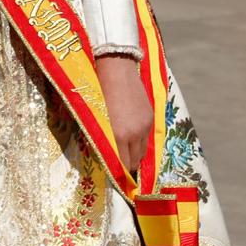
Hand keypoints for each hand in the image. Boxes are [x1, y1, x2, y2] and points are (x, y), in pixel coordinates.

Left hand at [98, 54, 154, 174]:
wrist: (116, 68)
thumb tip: (102, 154)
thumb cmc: (97, 91)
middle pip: (134, 162)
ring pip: (143, 152)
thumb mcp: (94, 118)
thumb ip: (99, 138)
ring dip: (134, 155)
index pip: (121, 166)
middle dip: (126, 167)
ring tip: (125, 153)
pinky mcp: (150, 117)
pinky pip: (148, 139)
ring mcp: (144, 126)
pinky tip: (132, 138)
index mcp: (116, 135)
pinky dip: (140, 143)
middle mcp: (133, 134)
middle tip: (119, 167)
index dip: (117, 174)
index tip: (114, 177)